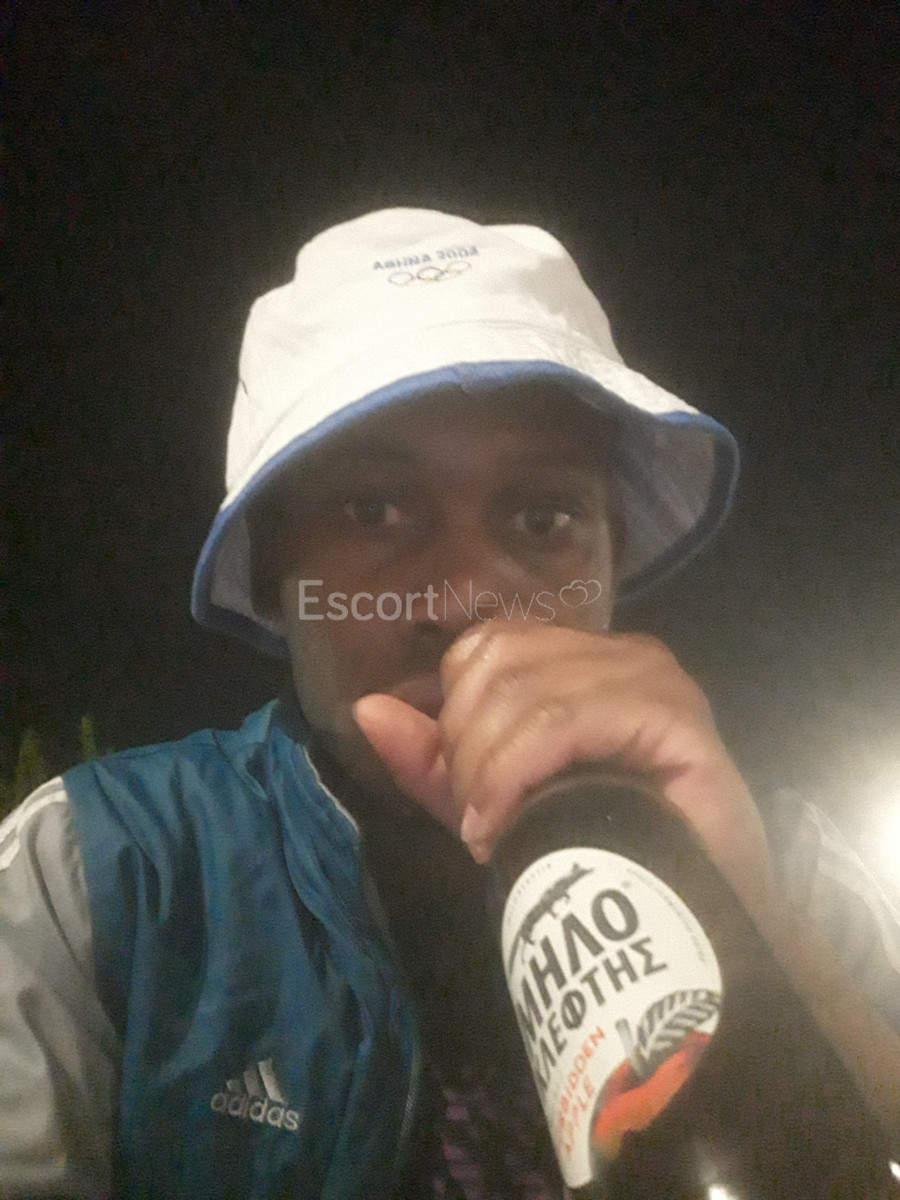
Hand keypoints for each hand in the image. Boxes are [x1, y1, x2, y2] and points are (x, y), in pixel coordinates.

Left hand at [353, 623, 776, 919]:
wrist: (694, 919)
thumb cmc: (601, 855)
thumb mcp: (495, 805)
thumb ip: (433, 760)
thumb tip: (366, 707)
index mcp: (579, 658)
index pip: (482, 649)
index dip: (453, 719)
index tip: (466, 799)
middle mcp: (619, 651)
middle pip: (494, 665)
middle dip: (466, 751)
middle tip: (480, 822)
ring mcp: (651, 676)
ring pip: (523, 693)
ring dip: (488, 773)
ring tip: (497, 833)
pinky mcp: (674, 711)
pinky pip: (563, 720)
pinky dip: (516, 774)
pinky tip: (509, 825)